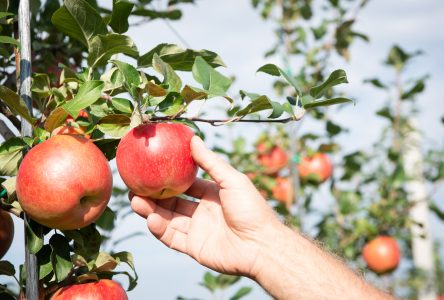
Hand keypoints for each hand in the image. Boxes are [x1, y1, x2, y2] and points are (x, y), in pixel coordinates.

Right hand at [130, 136, 280, 276]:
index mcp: (212, 195)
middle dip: (153, 195)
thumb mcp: (231, 180)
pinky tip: (150, 219)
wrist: (262, 245)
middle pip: (172, 202)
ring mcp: (197, 230)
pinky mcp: (194, 248)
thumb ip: (211, 162)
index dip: (169, 177)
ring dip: (150, 210)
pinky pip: (172, 238)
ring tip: (135, 200)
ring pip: (167, 219)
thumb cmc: (251, 209)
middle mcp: (203, 212)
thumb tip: (193, 139)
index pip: (186, 184)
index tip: (152, 168)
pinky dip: (159, 229)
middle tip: (135, 185)